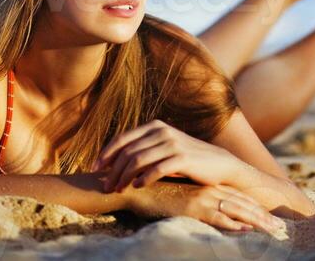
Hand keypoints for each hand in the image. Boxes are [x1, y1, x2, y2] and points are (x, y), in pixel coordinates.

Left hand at [90, 118, 241, 191]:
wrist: (219, 163)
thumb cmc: (186, 159)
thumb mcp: (163, 148)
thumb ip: (144, 149)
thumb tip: (114, 162)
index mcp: (155, 126)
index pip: (123, 138)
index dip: (106, 153)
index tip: (95, 169)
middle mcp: (162, 131)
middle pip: (128, 151)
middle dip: (113, 170)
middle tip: (106, 186)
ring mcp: (172, 143)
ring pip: (139, 160)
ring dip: (125, 176)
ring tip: (118, 189)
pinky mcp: (183, 158)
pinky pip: (158, 168)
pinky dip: (145, 178)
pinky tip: (138, 186)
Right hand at [126, 179, 287, 234]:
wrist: (138, 186)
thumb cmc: (158, 192)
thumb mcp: (183, 195)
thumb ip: (197, 199)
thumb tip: (210, 209)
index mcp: (209, 186)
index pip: (239, 198)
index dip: (257, 208)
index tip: (273, 219)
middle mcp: (210, 189)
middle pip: (244, 204)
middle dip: (264, 217)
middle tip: (282, 228)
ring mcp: (203, 197)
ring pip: (237, 211)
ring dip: (257, 222)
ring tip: (274, 231)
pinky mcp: (193, 207)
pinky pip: (218, 218)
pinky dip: (234, 225)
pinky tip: (247, 231)